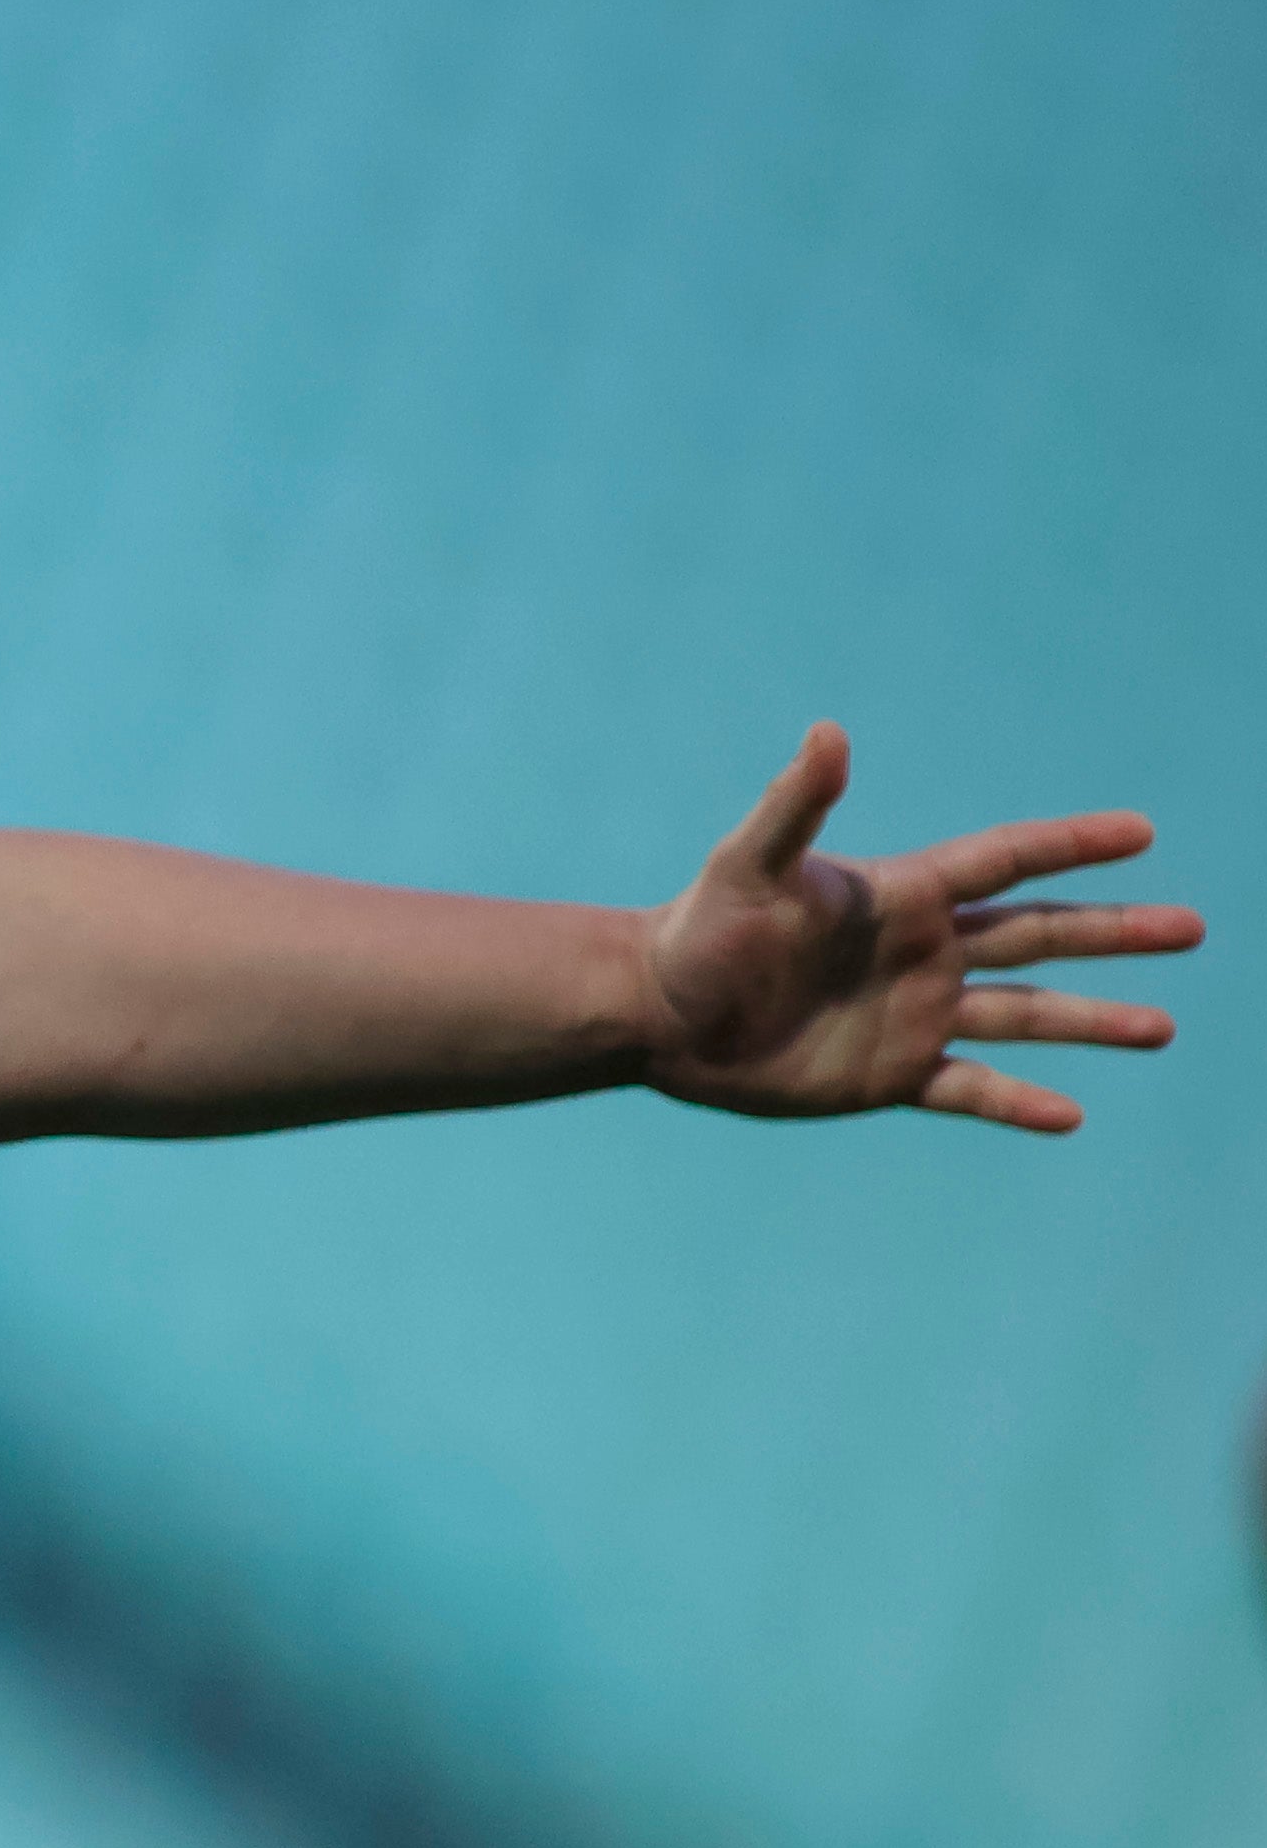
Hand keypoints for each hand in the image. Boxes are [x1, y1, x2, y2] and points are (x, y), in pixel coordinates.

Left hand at [641, 723, 1198, 1134]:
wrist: (655, 1014)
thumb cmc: (696, 931)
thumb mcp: (746, 866)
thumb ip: (796, 805)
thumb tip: (829, 732)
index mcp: (902, 897)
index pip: (1004, 860)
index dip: (1069, 845)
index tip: (1140, 832)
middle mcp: (923, 953)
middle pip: (1040, 935)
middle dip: (1115, 932)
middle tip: (1192, 927)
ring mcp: (914, 1015)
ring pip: (1025, 1016)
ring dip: (1093, 1021)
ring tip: (1164, 1028)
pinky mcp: (890, 1074)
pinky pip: (970, 1090)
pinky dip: (1018, 1103)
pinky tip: (1072, 1115)